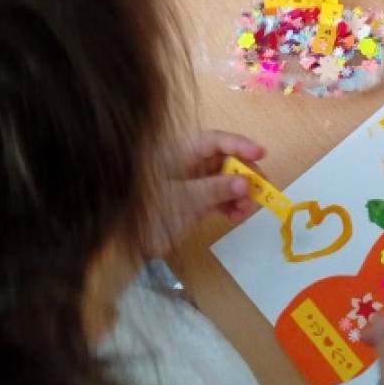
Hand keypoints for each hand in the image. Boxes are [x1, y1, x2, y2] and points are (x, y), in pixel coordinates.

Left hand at [147, 129, 264, 256]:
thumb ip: (215, 190)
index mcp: (178, 153)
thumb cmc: (147, 212)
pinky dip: (231, 206)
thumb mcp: (183, 200)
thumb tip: (246, 183)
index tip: (261, 155)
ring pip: (225, 181)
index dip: (239, 145)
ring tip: (247, 210)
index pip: (214, 141)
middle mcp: (188, 164)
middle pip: (224, 160)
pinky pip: (219, 198)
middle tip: (261, 188)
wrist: (122, 243)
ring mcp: (192, 184)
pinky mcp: (194, 202)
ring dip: (241, 194)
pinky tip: (238, 217)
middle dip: (244, 174)